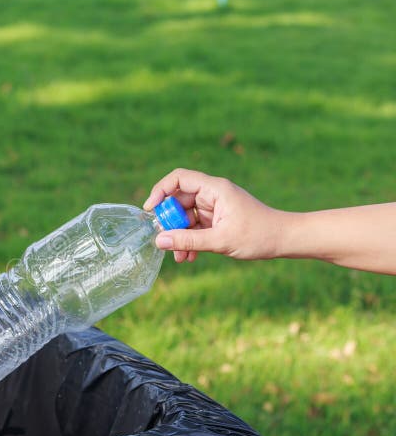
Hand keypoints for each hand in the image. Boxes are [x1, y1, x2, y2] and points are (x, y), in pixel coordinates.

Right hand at [143, 169, 285, 262]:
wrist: (284, 240)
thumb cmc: (259, 235)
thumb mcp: (220, 240)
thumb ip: (188, 240)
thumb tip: (159, 241)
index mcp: (215, 189)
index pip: (179, 179)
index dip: (161, 190)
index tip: (150, 210)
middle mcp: (212, 194)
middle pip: (178, 200)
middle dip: (170, 222)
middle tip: (165, 241)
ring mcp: (214, 207)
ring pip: (185, 217)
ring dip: (179, 236)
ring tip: (180, 257)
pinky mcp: (216, 220)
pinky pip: (195, 227)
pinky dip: (190, 240)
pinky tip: (190, 257)